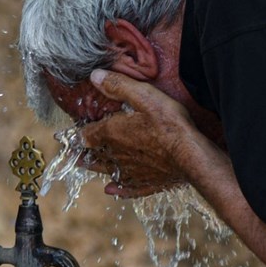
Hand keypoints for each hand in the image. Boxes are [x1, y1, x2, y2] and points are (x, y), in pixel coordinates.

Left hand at [79, 70, 204, 197]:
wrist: (191, 156)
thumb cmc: (169, 124)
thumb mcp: (144, 96)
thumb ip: (118, 86)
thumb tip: (95, 76)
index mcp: (112, 134)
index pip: (87, 135)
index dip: (80, 133)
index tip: (74, 133)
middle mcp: (116, 155)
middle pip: (94, 155)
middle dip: (84, 152)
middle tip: (74, 153)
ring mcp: (131, 172)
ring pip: (106, 171)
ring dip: (95, 167)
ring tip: (85, 166)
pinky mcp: (145, 183)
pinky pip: (126, 188)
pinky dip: (117, 189)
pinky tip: (111, 189)